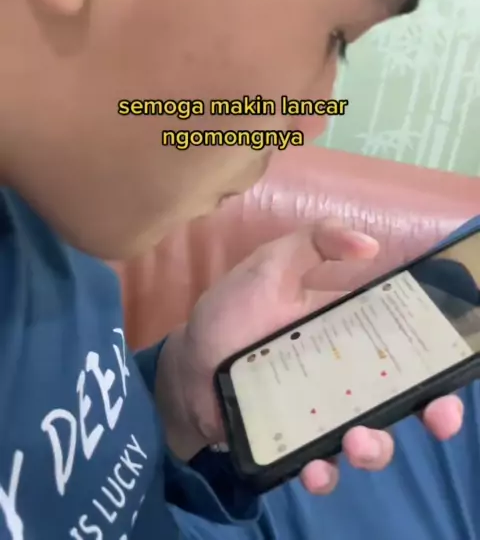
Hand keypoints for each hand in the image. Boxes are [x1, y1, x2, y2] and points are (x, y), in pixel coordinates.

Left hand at [157, 220, 463, 494]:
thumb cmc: (234, 309)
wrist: (187, 362)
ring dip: (376, 447)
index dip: (437, 353)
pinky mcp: (295, 442)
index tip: (455, 362)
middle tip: (438, 416)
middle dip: (433, 410)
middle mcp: (346, 373)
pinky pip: (321, 465)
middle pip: (405, 396)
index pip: (407, 340)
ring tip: (357, 440)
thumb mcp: (272, 263)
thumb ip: (315, 241)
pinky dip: (323, 471)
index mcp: (350, 328)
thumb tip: (372, 245)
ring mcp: (322, 411)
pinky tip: (313, 465)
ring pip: (371, 438)